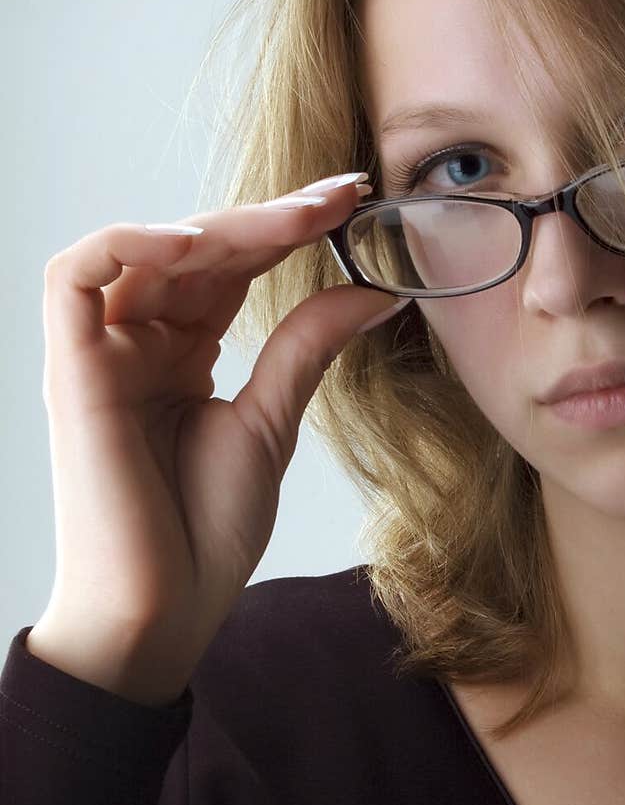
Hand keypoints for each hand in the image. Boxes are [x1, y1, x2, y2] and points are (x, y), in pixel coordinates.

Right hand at [28, 176, 408, 702]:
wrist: (163, 610)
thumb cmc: (205, 535)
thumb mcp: (271, 424)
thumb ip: (307, 348)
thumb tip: (375, 288)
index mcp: (180, 359)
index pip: (231, 271)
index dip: (286, 231)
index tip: (354, 204)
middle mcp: (136, 345)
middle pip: (197, 253)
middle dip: (271, 218)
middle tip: (343, 194)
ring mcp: (99, 353)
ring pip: (147, 252)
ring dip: (220, 226)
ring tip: (293, 219)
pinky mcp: (69, 368)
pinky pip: (74, 275)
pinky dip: (129, 244)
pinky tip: (196, 243)